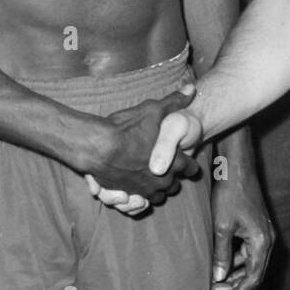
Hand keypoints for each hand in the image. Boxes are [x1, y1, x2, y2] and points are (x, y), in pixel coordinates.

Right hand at [84, 87, 201, 214]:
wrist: (97, 147)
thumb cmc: (126, 128)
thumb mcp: (153, 109)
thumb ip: (174, 101)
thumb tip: (192, 88)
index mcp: (173, 162)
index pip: (191, 169)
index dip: (190, 164)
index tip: (187, 161)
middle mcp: (162, 181)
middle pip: (174, 185)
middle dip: (173, 177)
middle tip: (168, 168)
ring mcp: (144, 191)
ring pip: (158, 196)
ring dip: (157, 188)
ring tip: (152, 178)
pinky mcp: (127, 195)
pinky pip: (139, 201)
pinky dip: (140, 194)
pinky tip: (136, 184)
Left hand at [210, 161, 272, 289]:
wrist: (236, 169)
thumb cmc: (229, 195)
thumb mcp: (221, 227)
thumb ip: (221, 255)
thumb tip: (219, 279)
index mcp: (261, 242)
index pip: (253, 277)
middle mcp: (267, 239)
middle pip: (253, 272)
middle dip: (234, 284)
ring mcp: (263, 233)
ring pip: (250, 262)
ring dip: (233, 272)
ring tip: (213, 279)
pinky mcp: (257, 227)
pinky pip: (247, 250)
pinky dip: (234, 259)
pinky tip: (219, 261)